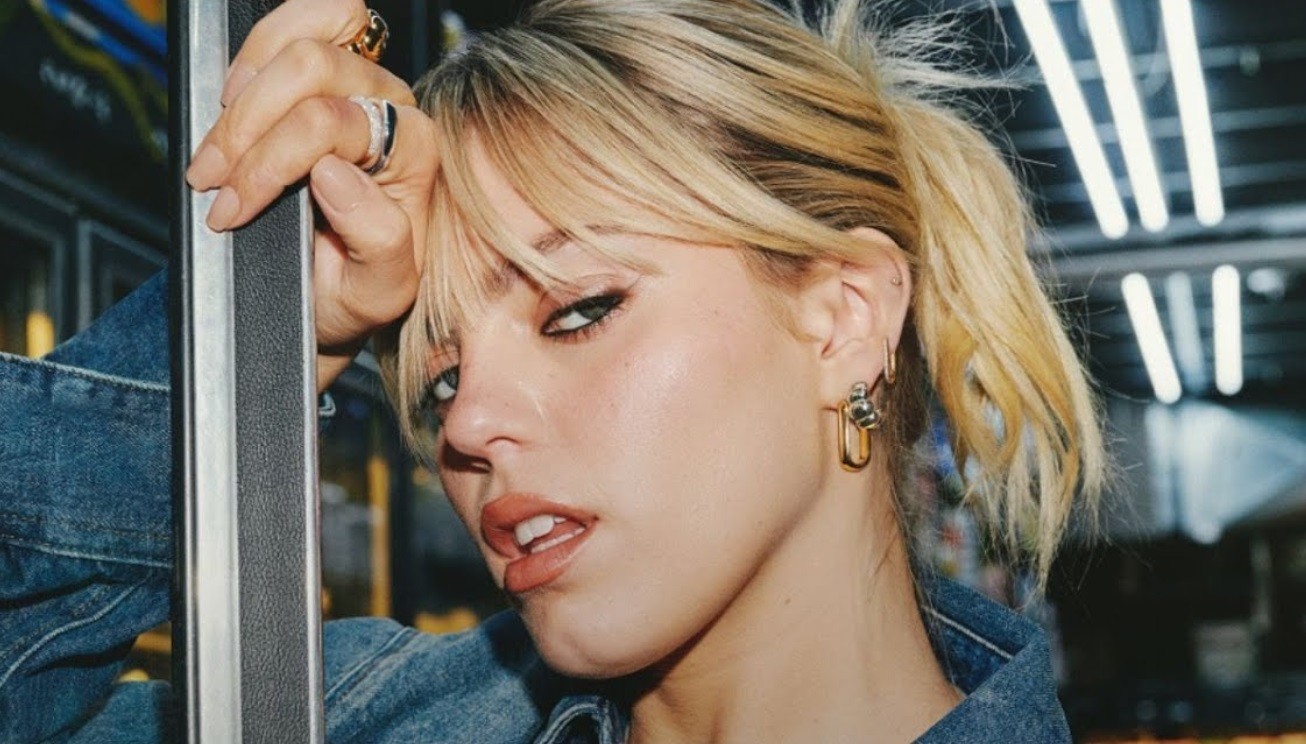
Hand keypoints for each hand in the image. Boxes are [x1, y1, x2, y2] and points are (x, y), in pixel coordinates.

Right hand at [184, 0, 437, 391]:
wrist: (335, 297)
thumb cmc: (358, 289)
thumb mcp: (379, 289)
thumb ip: (378, 237)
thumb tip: (334, 173)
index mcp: (414, 152)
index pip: (331, 123)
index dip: (268, 162)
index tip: (230, 207)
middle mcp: (391, 108)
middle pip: (312, 67)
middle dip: (247, 124)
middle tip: (212, 178)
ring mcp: (357, 83)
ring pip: (300, 39)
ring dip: (243, 91)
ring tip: (218, 147)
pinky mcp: (322, 75)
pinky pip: (299, 22)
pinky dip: (255, 52)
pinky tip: (233, 98)